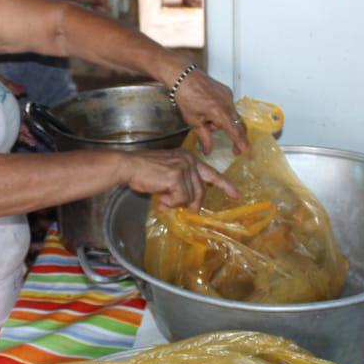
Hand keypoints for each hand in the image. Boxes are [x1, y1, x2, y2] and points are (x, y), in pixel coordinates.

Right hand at [123, 149, 237, 208]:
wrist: (128, 165)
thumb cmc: (143, 170)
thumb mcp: (166, 174)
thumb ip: (179, 186)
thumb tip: (185, 204)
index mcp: (189, 158)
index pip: (212, 174)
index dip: (224, 186)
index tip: (235, 195)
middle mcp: (190, 161)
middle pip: (201, 191)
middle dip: (191, 202)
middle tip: (174, 205)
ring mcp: (184, 168)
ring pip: (190, 197)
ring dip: (175, 202)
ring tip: (162, 197)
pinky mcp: (177, 176)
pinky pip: (180, 198)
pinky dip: (170, 202)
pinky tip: (160, 196)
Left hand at [172, 68, 248, 155]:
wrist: (184, 76)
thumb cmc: (186, 98)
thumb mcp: (193, 121)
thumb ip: (204, 138)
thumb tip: (208, 152)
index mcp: (220, 113)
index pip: (235, 132)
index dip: (241, 143)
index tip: (246, 152)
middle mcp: (228, 104)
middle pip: (239, 124)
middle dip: (236, 136)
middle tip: (234, 150)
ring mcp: (229, 96)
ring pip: (232, 116)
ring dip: (224, 122)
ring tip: (206, 119)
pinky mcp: (227, 91)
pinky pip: (229, 107)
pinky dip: (222, 112)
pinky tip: (208, 109)